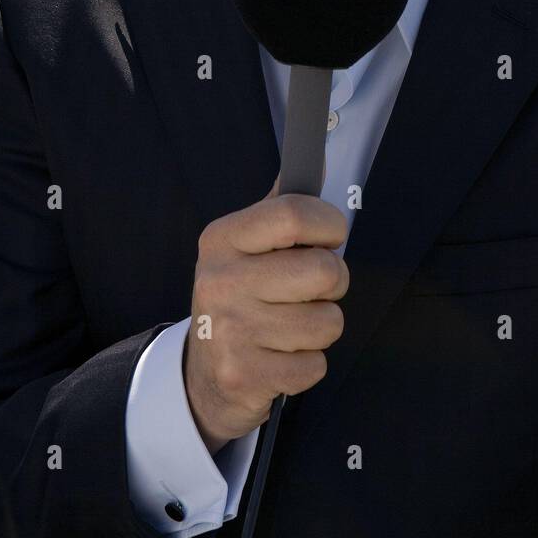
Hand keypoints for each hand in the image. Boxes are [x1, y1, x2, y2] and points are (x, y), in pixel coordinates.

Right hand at [183, 173, 348, 455]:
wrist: (204, 372)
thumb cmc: (241, 297)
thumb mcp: (247, 245)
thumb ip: (281, 207)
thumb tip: (317, 162)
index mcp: (224, 238)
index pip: (295, 213)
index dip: (329, 224)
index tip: (330, 236)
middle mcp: (221, 280)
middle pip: (324, 270)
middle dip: (333, 282)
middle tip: (313, 288)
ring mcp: (230, 331)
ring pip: (328, 322)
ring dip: (321, 326)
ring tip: (293, 324)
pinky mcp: (244, 375)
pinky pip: (316, 365)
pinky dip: (309, 364)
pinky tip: (283, 355)